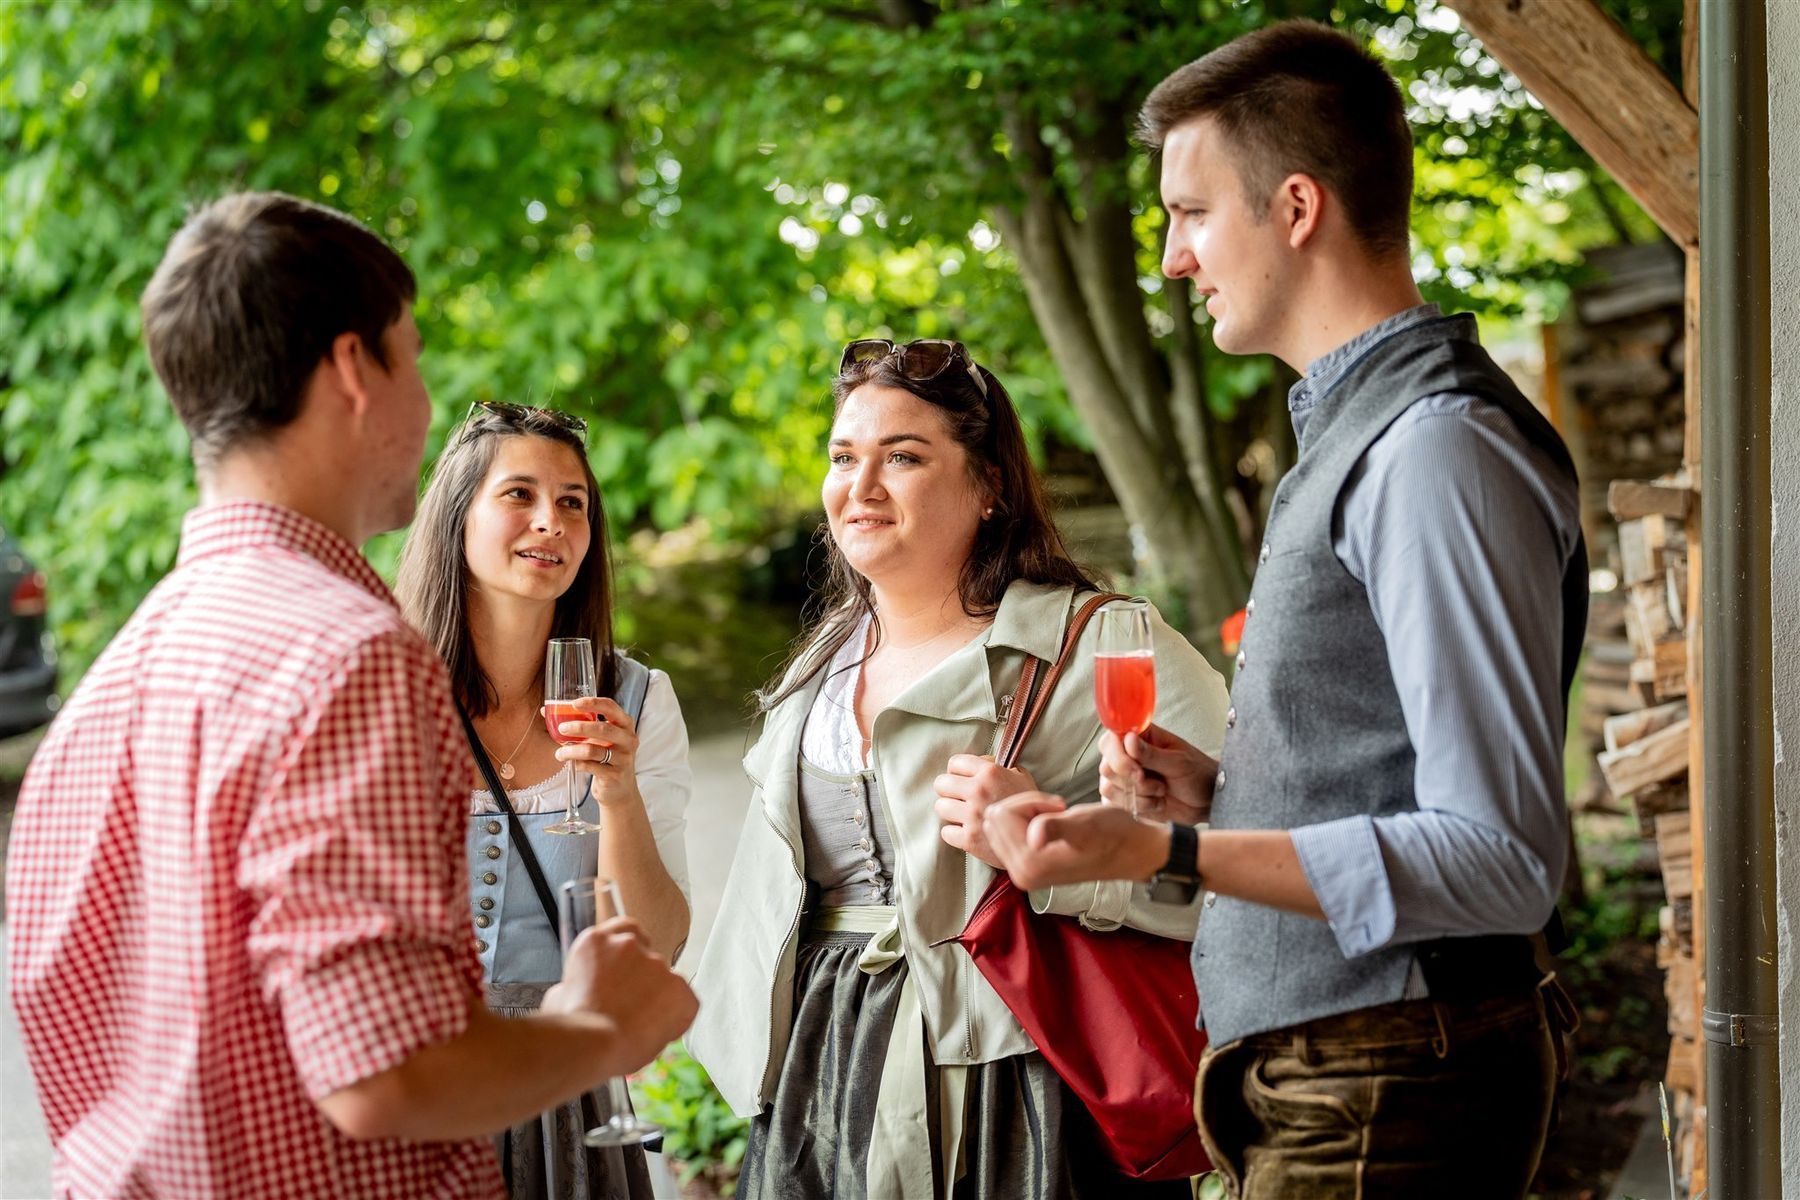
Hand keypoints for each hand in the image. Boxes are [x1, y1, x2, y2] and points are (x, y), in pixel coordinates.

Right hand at [544, 917, 696, 1073]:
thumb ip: (577, 984)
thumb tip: (573, 993)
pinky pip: (685, 1002)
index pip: (624, 929)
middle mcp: (629, 945)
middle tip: (632, 1010)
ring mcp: (656, 963)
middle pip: (647, 958)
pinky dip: (676, 1018)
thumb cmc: (571, 1028)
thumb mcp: (559, 996)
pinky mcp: (678, 985)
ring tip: (639, 1028)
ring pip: (666, 982)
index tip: (629, 970)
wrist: (592, 1045)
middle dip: (644, 983)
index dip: (630, 952)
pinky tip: (655, 1033)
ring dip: (658, 1001)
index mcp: (596, 942)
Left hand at [547, 696, 639, 808]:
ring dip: (571, 750)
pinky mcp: (615, 774)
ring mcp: (623, 758)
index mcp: (624, 724)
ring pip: (593, 750)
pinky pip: (590, 766)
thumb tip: (546, 711)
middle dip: (579, 727)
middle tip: (562, 728)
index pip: (611, 707)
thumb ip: (579, 724)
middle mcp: (628, 739)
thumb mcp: (599, 738)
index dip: (593, 703)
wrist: (620, 788)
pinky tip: (572, 763)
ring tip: (559, 753)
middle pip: (603, 729)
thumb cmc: (606, 757)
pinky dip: (577, 764)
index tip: (574, 704)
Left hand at [935, 754, 1035, 868]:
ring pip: (940, 807)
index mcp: (990, 772)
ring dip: (950, 811)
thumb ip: (997, 766)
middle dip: (949, 789)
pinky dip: (954, 833)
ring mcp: (972, 817)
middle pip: (941, 783)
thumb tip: (978, 762)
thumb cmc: (1033, 804)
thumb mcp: (1021, 775)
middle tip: (960, 797)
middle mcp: (978, 791)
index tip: (963, 779)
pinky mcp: (970, 840)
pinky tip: (967, 831)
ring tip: (963, 814)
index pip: (954, 763)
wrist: (1043, 837)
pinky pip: (946, 832)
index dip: (958, 770)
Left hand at [984, 792, 1168, 890]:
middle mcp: (1021, 874)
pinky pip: (1008, 833)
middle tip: (1056, 811)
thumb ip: (1057, 828)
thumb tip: (1034, 836)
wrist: (1131, 851)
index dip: (1029, 801)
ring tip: (1056, 817)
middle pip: (995, 818)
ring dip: (1026, 812)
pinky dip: (1026, 820)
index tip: (1058, 807)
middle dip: (1023, 806)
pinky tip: (1052, 825)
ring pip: (999, 823)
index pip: (1001, 814)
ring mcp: (1023, 873)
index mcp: (1029, 865)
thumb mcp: (1085, 825)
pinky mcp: (1028, 867)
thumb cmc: (1113, 833)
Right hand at [1099, 725, 1216, 822]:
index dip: (1118, 755)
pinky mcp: (1124, 796)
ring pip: (1108, 786)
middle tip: (1158, 785)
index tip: (1138, 770)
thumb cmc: (1197, 774)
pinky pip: (1114, 803)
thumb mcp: (1179, 762)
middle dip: (1132, 780)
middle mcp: (1127, 755)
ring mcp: (1124, 776)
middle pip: (1107, 766)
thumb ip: (1151, 754)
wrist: (1205, 801)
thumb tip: (1129, 739)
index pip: (1112, 739)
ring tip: (1161, 792)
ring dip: (1138, 795)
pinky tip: (1156, 803)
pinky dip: (1138, 806)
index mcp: (1141, 738)